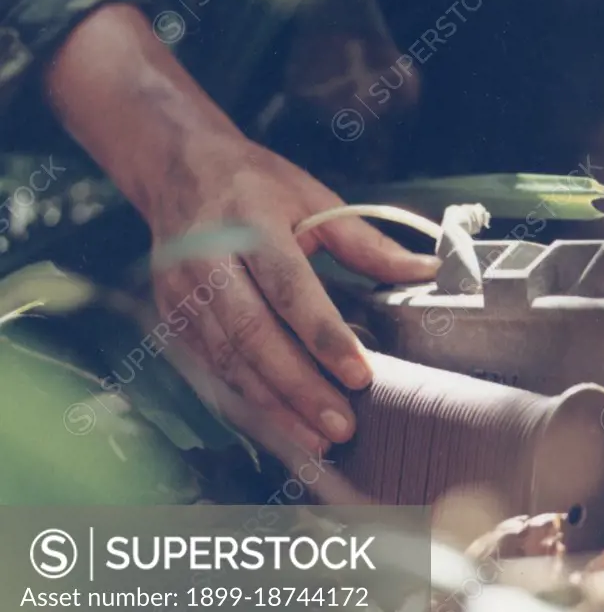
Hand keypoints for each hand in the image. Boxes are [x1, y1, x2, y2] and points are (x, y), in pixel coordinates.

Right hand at [143, 133, 437, 459]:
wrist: (178, 171)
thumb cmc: (255, 185)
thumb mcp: (314, 199)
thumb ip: (366, 244)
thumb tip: (424, 271)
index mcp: (249, 223)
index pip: (289, 288)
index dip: (324, 336)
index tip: (359, 375)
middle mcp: (207, 261)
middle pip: (252, 335)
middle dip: (298, 387)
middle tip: (340, 425)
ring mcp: (182, 293)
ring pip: (226, 362)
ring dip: (272, 407)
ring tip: (315, 440)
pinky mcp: (171, 318)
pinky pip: (209, 371)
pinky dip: (245, 402)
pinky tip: (278, 427)